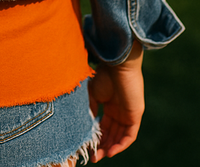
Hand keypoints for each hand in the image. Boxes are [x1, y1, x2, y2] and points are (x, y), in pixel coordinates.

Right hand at [89, 39, 144, 160]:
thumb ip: (90, 109)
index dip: (97, 136)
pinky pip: (129, 135)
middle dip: (103, 146)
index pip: (104, 125)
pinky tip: (111, 151)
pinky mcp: (135, 115)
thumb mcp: (92, 94)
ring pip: (120, 136)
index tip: (87, 146)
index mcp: (110, 104)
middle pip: (112, 133)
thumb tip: (85, 127)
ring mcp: (128, 114)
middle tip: (93, 156)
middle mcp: (120, 110)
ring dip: (111, 148)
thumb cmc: (104, 75)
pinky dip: (121, 144)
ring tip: (100, 156)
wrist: (118, 65)